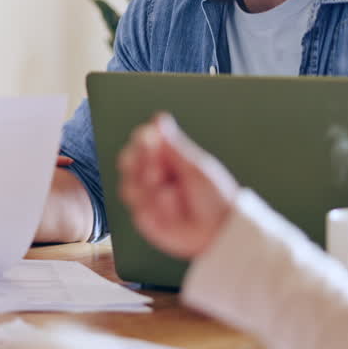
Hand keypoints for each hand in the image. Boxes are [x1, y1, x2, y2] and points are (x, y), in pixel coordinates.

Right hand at [118, 113, 238, 258]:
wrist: (220, 230)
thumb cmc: (214, 196)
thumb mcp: (194, 166)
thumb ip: (172, 145)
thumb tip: (158, 118)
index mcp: (164, 158)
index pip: (140, 142)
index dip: (142, 142)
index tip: (151, 141)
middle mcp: (151, 176)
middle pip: (127, 161)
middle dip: (141, 165)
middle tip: (158, 172)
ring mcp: (146, 198)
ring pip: (128, 187)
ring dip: (149, 190)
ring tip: (172, 194)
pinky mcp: (145, 220)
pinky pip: (140, 211)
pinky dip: (158, 210)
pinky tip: (175, 213)